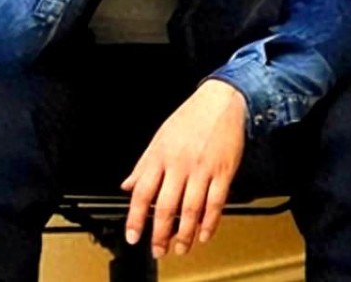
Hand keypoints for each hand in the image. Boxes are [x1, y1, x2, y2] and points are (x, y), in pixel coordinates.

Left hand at [121, 79, 246, 257]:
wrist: (220, 100)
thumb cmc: (190, 117)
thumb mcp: (160, 137)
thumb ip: (143, 164)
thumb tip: (127, 185)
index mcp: (161, 155)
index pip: (142, 192)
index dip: (135, 217)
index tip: (133, 235)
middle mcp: (180, 164)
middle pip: (166, 206)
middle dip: (160, 234)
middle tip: (158, 250)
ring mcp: (202, 169)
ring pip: (191, 209)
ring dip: (185, 234)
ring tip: (180, 248)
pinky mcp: (223, 171)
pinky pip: (216, 202)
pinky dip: (210, 222)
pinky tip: (205, 234)